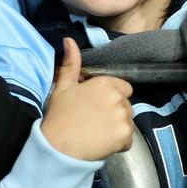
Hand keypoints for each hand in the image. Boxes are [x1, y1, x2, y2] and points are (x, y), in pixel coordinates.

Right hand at [40, 38, 135, 160]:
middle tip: (95, 122)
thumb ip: (71, 63)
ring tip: (98, 134)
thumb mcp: (62, 87)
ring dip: (117, 128)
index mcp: (104, 83)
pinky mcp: (126, 135)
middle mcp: (117, 97)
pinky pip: (128, 139)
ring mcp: (123, 116)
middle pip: (126, 105)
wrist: (58, 147)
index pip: (124, 88)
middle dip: (115, 113)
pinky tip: (103, 144)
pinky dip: (119, 143)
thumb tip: (69, 40)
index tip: (97, 107)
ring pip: (128, 122)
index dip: (112, 97)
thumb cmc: (59, 116)